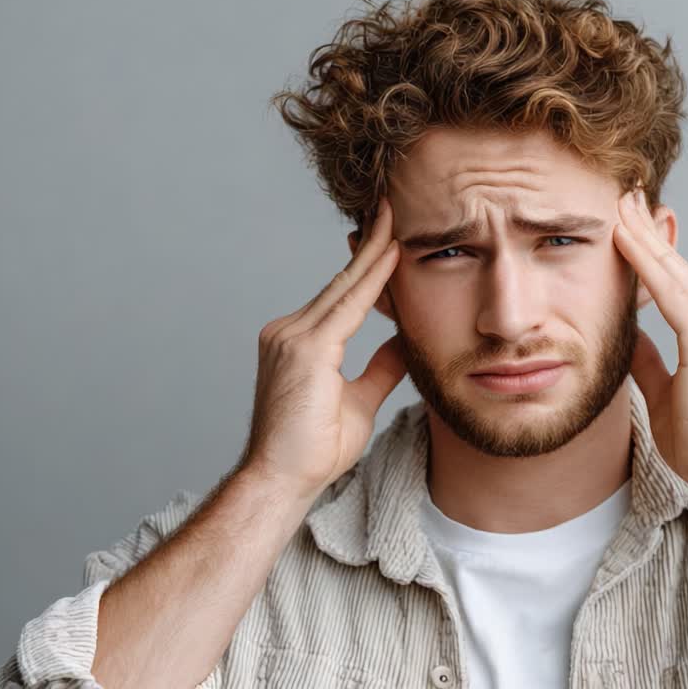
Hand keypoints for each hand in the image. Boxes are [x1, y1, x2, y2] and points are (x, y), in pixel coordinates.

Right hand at [240, 197, 406, 495]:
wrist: (282, 481)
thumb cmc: (313, 451)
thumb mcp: (359, 401)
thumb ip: (380, 368)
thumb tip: (405, 342)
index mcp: (298, 342)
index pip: (341, 296)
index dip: (368, 266)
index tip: (390, 237)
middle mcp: (288, 331)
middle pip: (341, 282)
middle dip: (372, 245)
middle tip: (394, 207)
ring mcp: (291, 336)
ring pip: (344, 287)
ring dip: (375, 253)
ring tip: (399, 219)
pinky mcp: (303, 348)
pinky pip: (347, 306)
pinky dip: (373, 280)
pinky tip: (394, 257)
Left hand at [611, 188, 687, 497]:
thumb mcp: (666, 396)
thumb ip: (651, 361)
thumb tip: (628, 335)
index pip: (681, 286)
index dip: (656, 254)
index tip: (632, 225)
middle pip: (680, 270)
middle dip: (650, 231)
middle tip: (625, 196)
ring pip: (676, 274)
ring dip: (644, 237)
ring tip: (620, 205)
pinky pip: (672, 293)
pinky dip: (647, 263)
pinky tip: (624, 240)